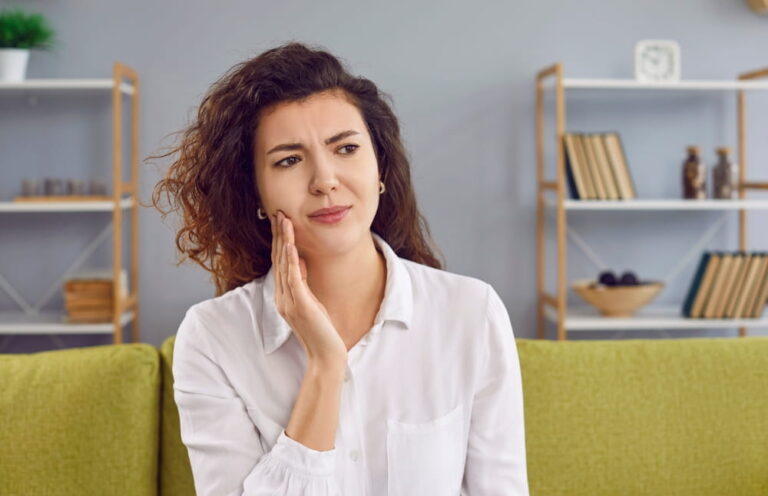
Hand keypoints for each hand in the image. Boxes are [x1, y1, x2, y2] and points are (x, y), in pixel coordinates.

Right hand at [270, 210, 347, 366]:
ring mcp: (289, 302)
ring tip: (284, 221)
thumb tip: (301, 260)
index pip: (279, 263)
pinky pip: (293, 279)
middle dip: (279, 236)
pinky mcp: (300, 306)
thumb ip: (303, 283)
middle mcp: (282, 298)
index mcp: (284, 297)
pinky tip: (292, 246)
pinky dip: (292, 261)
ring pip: (284, 265)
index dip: (280, 241)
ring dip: (284, 241)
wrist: (326, 355)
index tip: (281, 222)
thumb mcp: (312, 302)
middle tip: (279, 213)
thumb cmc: (321, 331)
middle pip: (278, 260)